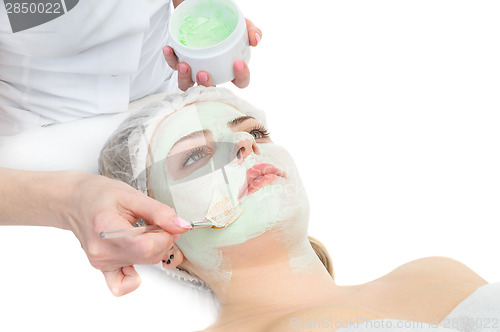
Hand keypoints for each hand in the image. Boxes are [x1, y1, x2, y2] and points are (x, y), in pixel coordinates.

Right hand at [62, 172, 189, 295]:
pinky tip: (138, 258)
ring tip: (142, 231)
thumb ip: (159, 212)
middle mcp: (102, 251)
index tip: (168, 224)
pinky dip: (135, 275)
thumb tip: (180, 226)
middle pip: (149, 256)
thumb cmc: (98, 195)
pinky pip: (121, 285)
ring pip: (145, 264)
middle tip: (157, 223)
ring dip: (153, 249)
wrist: (75, 201)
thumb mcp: (132, 195)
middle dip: (163, 240)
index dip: (165, 236)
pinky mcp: (102, 268)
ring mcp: (101, 262)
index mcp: (106, 229)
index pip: (146, 246)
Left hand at [164, 18, 261, 90]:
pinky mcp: (180, 63)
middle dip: (206, 85)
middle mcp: (213, 75)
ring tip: (184, 65)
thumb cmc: (226, 25)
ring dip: (185, 79)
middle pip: (210, 90)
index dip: (241, 77)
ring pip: (188, 85)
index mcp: (230, 70)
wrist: (206, 13)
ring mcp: (195, 71)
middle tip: (203, 73)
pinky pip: (173, 65)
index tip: (237, 63)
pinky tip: (168, 49)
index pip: (240, 82)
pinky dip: (170, 59)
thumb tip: (255, 40)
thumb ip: (251, 31)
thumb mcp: (242, 25)